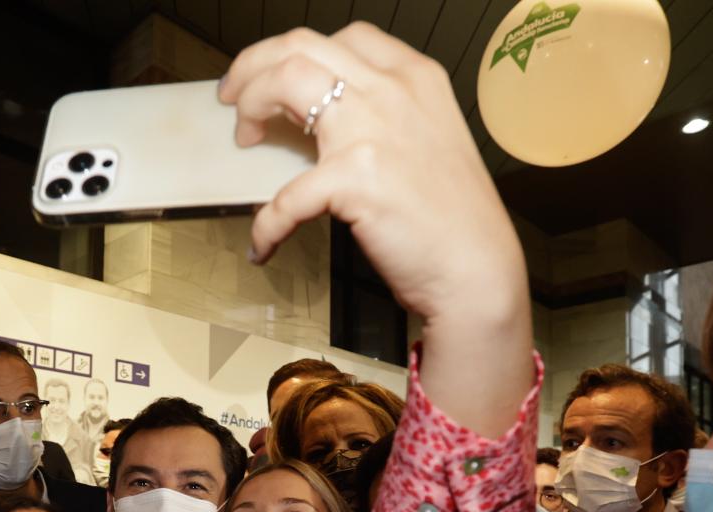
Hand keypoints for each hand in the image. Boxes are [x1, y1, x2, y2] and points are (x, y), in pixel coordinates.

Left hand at [219, 23, 526, 330]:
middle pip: (302, 47)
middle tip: (235, 99)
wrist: (477, 271)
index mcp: (415, 78)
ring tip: (243, 140)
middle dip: (256, 67)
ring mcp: (372, 130)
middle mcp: (393, 90)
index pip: (344, 39)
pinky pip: (286, 197)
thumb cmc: (455, 222)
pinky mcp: (354, 179)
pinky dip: (266, 225)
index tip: (273, 76)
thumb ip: (384, 123)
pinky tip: (262, 245)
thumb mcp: (428, 145)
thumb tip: (323, 132)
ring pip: (286, 82)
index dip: (295, 54)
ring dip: (251, 107)